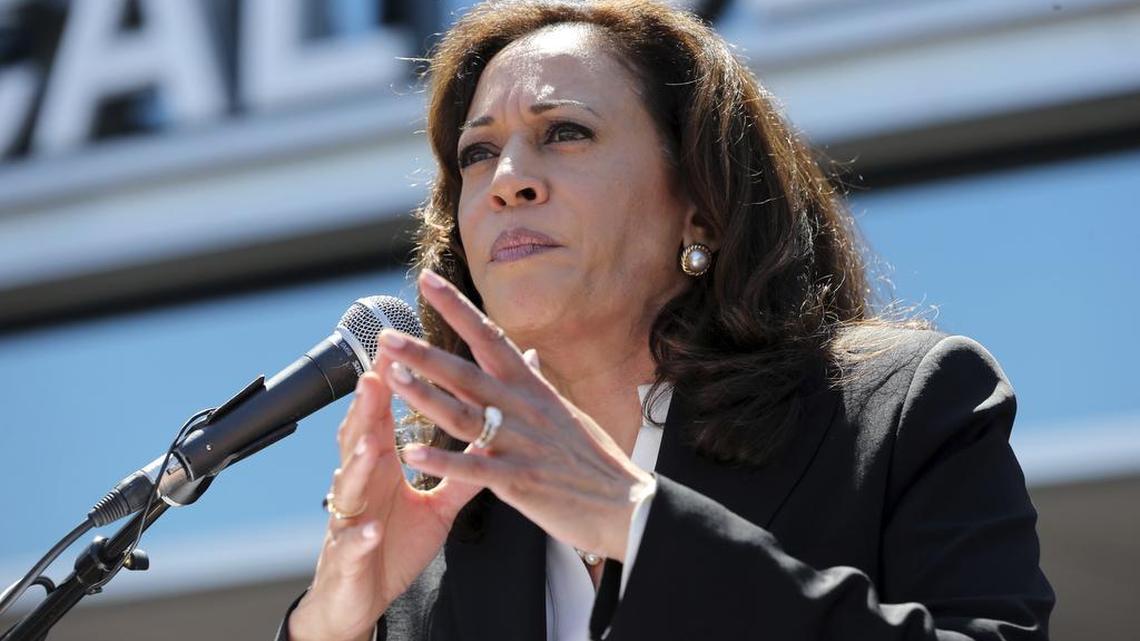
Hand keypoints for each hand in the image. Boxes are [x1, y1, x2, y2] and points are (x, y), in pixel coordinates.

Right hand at [288, 347, 483, 640]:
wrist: (362, 594)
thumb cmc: (396, 540)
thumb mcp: (436, 503)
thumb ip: (461, 468)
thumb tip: (493, 435)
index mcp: (382, 466)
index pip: (383, 417)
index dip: (390, 384)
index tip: (401, 348)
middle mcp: (362, 484)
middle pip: (361, 439)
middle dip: (366, 409)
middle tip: (375, 376)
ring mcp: (351, 519)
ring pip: (351, 486)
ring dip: (360, 464)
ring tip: (372, 444)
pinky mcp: (350, 557)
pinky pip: (355, 545)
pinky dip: (361, 537)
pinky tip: (370, 530)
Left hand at [377, 269, 654, 561]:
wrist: (626, 503)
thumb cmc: (593, 460)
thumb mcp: (564, 411)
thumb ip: (537, 385)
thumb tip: (528, 355)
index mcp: (533, 387)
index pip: (489, 336)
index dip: (456, 307)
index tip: (426, 279)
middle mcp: (524, 408)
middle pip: (466, 373)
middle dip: (423, 354)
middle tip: (385, 337)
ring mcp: (521, 443)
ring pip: (465, 414)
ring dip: (426, 396)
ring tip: (392, 379)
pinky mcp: (520, 480)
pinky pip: (475, 468)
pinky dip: (443, 460)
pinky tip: (412, 453)